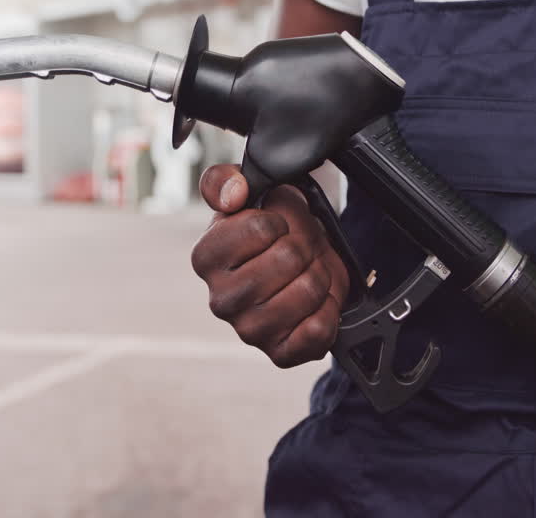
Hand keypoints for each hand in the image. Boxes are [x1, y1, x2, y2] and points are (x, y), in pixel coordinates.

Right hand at [191, 164, 348, 366]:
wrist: (300, 263)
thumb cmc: (270, 232)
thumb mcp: (247, 192)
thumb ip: (226, 181)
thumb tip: (234, 193)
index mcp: (206, 258)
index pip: (262, 227)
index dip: (280, 220)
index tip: (275, 227)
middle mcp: (221, 300)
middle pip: (289, 258)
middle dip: (305, 246)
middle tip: (298, 249)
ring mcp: (249, 330)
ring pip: (308, 291)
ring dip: (318, 274)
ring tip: (306, 272)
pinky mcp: (279, 353)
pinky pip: (318, 329)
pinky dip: (328, 309)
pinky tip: (314, 301)